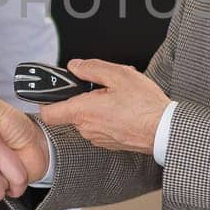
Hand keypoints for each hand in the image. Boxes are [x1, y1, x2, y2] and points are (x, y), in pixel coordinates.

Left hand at [38, 58, 168, 154]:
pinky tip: (123, 109)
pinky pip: (99, 127)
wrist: (164, 130)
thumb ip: (91, 68)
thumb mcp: (118, 75)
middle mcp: (87, 128)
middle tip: (99, 88)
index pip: (48, 114)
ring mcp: (98, 138)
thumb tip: (75, 66)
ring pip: (86, 119)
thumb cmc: (145, 105)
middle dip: (81, 98)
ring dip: (95, 108)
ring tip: (116, 98)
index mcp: (83, 111)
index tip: (51, 92)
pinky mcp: (109, 143)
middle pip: (70, 112)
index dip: (45, 102)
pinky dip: (106, 117)